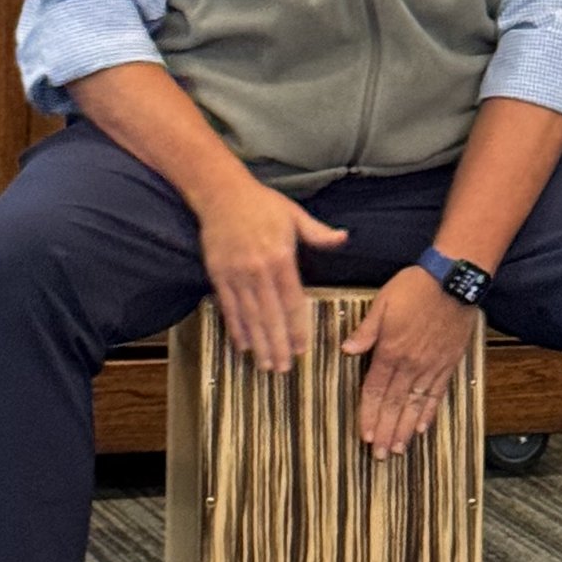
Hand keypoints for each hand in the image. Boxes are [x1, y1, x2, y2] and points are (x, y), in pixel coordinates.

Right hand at [193, 173, 349, 372]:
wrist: (221, 192)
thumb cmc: (261, 203)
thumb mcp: (294, 214)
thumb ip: (318, 232)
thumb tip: (343, 239)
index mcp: (281, 257)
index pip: (292, 301)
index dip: (297, 328)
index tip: (302, 348)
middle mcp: (258, 270)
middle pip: (271, 316)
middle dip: (278, 345)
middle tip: (285, 368)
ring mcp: (236, 274)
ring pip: (250, 317)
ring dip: (259, 343)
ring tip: (267, 365)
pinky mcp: (218, 275)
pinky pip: (229, 308)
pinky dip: (236, 328)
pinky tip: (243, 345)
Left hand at [341, 268, 477, 455]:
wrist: (454, 281)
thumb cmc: (415, 287)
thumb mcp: (382, 303)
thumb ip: (366, 330)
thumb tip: (347, 349)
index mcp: (391, 351)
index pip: (376, 390)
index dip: (370, 415)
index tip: (365, 436)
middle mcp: (411, 365)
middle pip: (395, 405)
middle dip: (386, 431)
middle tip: (380, 455)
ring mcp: (432, 366)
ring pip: (416, 405)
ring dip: (406, 429)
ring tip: (398, 449)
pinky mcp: (448, 363)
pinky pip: (437, 394)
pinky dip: (429, 412)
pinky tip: (422, 428)